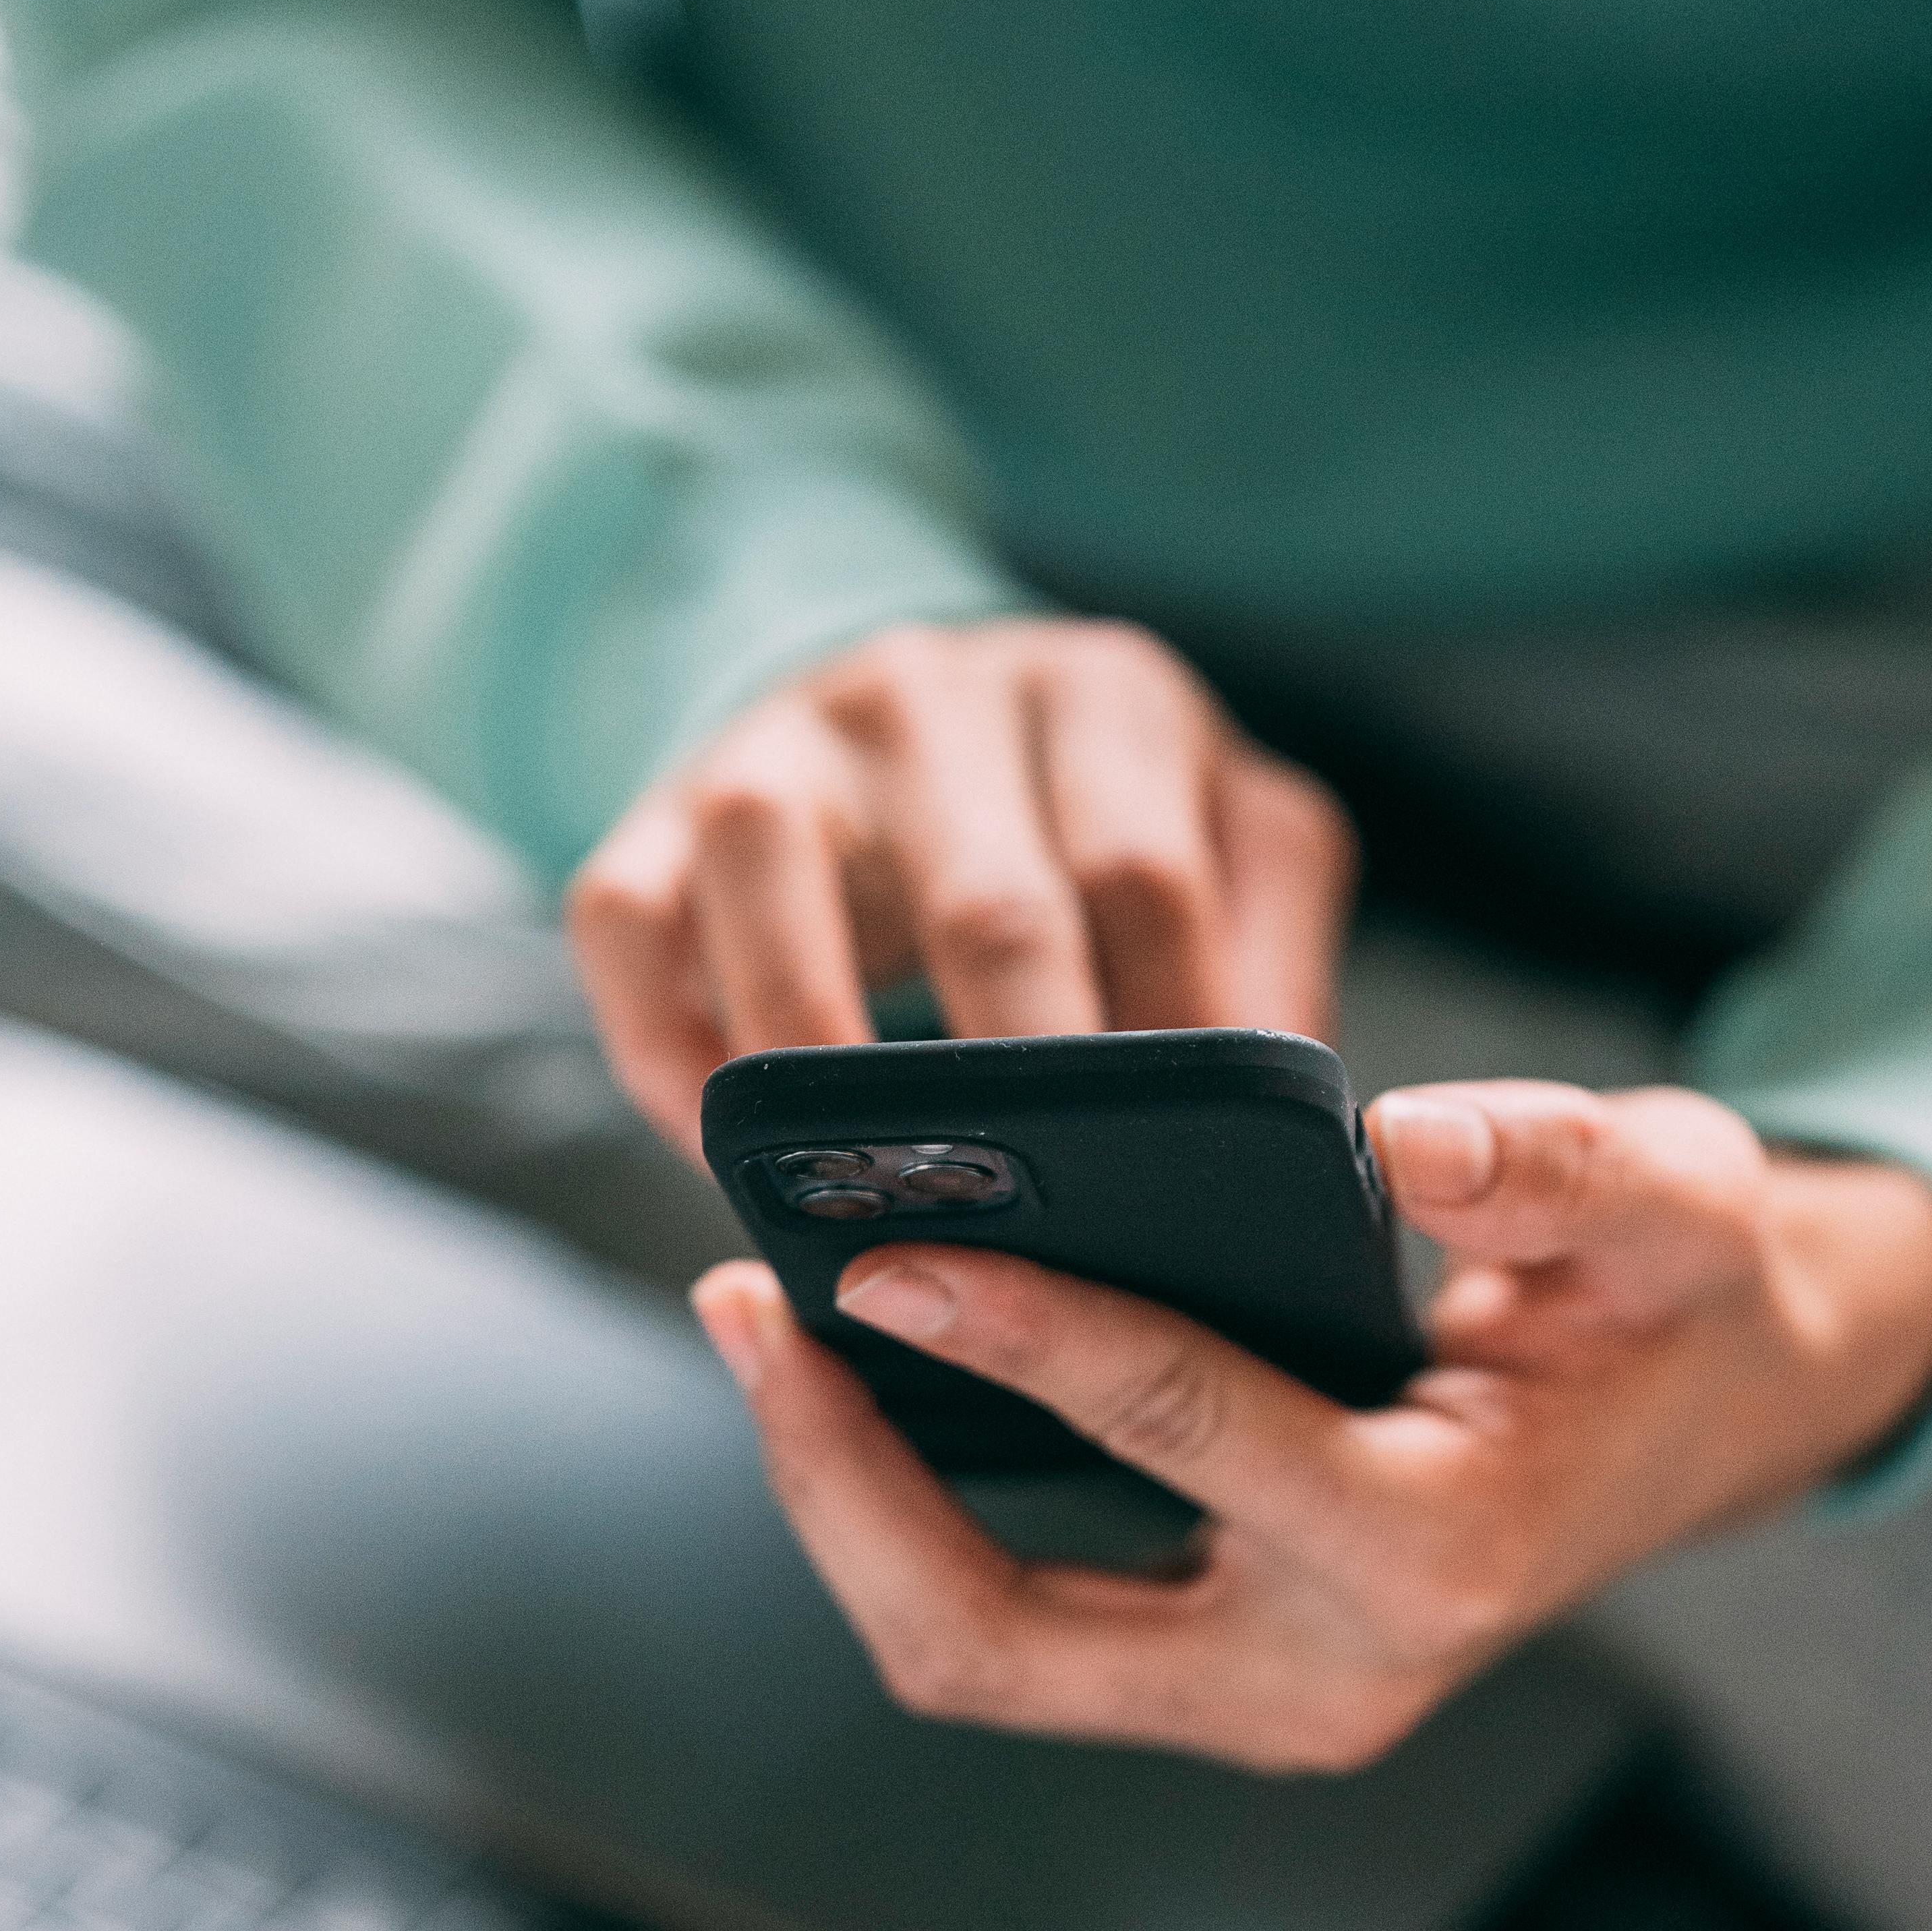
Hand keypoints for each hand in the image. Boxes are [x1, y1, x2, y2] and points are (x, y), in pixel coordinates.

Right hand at [567, 616, 1355, 1155]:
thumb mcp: (1220, 849)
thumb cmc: (1086, 828)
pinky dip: (667, 1049)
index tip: (1175, 1191)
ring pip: (774, 876)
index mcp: (1106, 697)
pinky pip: (627, 918)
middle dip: (1015, 1091)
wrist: (902, 719)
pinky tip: (723, 1151)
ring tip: (865, 1206)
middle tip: (1042, 1241)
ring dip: (816, 1065)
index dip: (1163, 1049)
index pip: (1146, 880)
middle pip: (986, 899)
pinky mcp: (655, 800)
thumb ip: (1269, 962)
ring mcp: (783, 737)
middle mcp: (936, 689)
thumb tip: (1304, 1142)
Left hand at [690, 1080, 1931, 1770]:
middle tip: (748, 1304)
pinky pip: (1002, 1625)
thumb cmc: (1675, 1299)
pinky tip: (848, 1374)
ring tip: (763, 1324)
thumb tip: (1409, 1138)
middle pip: (998, 1636)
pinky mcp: (1201, 1674)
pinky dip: (901, 1513)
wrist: (1707, 1417)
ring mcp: (1251, 1699)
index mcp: (1433, 1556)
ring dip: (844, 1503)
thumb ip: (1565, 1168)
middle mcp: (1322, 1676)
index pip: (1178, 1432)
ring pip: (970, 1652)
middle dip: (842, 1482)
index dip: (1019, 1335)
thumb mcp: (1677, 1201)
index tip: (881, 1250)